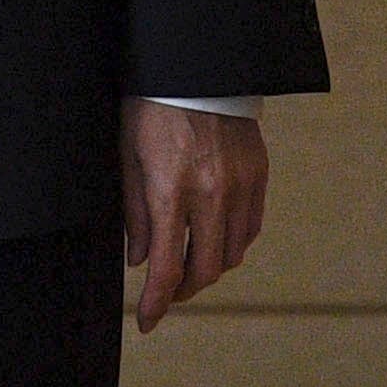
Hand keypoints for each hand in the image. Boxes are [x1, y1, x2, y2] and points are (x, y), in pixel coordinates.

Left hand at [121, 98, 267, 332]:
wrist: (195, 65)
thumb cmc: (149, 106)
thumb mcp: (128, 155)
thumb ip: (134, 212)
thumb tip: (139, 260)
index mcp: (171, 190)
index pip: (165, 266)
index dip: (155, 302)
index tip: (146, 322)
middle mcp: (212, 194)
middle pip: (206, 270)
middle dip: (183, 291)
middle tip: (165, 293)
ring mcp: (241, 185)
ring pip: (232, 253)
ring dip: (209, 268)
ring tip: (186, 263)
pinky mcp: (259, 175)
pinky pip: (250, 228)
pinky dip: (231, 243)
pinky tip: (212, 238)